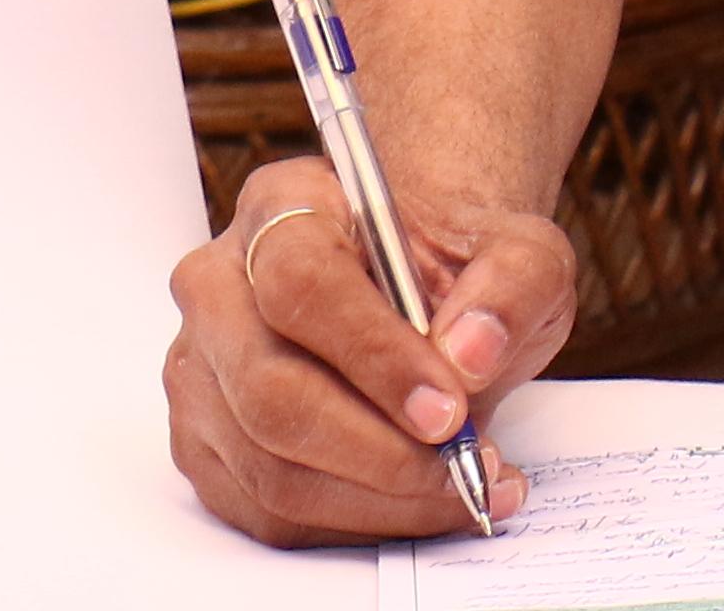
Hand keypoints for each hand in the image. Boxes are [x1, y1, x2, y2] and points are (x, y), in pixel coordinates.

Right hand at [162, 154, 563, 544]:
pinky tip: (424, 504)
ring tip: (465, 486)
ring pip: (265, 461)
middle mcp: (220, 286)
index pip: (303, 284)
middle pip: (269, 388)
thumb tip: (471, 352)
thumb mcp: (521, 251)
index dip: (373, 356)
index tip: (448, 408)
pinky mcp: (206, 441)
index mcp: (285, 206)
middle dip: (375, 446)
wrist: (427, 285)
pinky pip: (264, 505)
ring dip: (373, 494)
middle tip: (460, 463)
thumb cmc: (459, 265)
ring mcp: (202, 370)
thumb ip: (511, 285)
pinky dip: (352, 518)